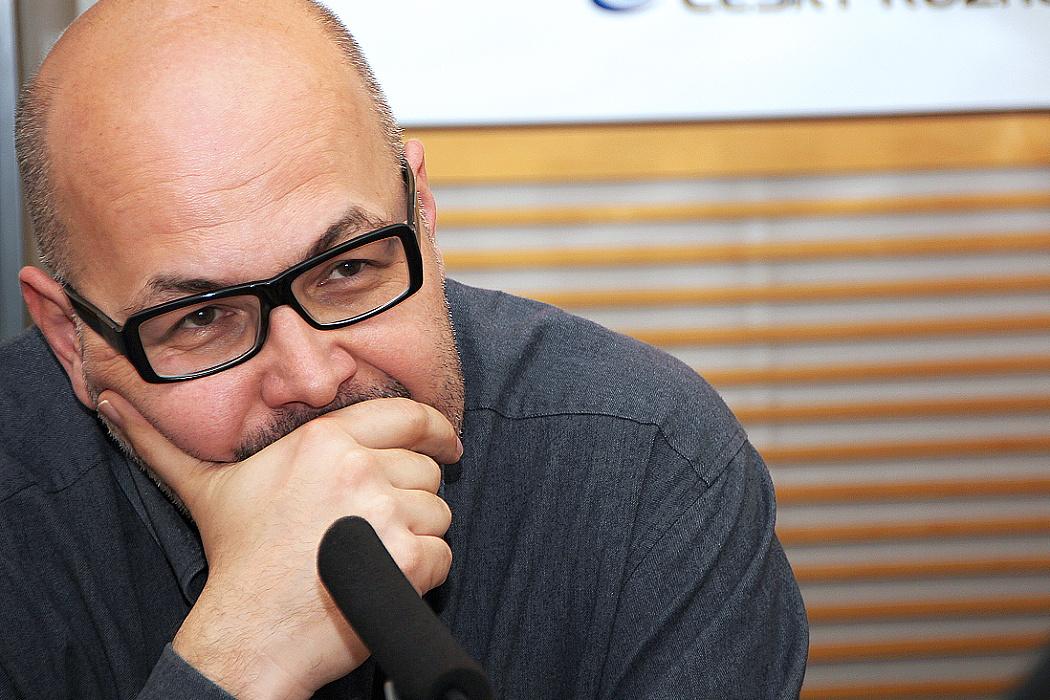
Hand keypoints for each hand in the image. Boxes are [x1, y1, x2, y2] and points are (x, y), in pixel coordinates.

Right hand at [97, 393, 460, 699]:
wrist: (248, 631)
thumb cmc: (237, 559)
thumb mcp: (207, 489)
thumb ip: (165, 444)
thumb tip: (111, 406)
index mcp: (324, 440)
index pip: (408, 416)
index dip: (435, 430)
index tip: (446, 444)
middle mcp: (357, 467)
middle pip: (425, 469)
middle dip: (410, 496)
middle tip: (374, 523)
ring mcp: (384, 513)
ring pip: (438, 512)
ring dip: (416, 535)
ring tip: (370, 554)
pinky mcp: (406, 559)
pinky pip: (443, 554)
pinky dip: (423, 572)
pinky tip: (382, 578)